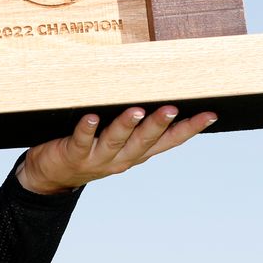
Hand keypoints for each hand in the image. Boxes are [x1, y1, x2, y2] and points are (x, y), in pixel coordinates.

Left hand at [16, 106, 215, 194]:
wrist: (52, 175)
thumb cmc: (90, 147)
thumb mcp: (117, 138)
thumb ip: (134, 121)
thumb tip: (153, 86)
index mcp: (137, 153)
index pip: (168, 142)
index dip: (189, 130)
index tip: (210, 115)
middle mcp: (122, 158)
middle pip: (144, 141)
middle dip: (159, 125)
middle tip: (172, 109)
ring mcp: (98, 158)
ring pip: (116, 141)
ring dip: (127, 126)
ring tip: (137, 110)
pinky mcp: (74, 154)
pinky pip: (82, 141)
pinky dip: (87, 129)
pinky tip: (91, 117)